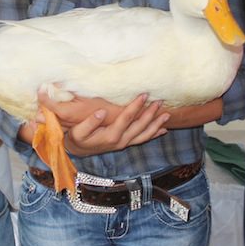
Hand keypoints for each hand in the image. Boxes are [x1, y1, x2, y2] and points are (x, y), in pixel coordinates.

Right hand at [56, 94, 170, 156]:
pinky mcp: (125, 143)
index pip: (127, 118)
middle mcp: (120, 141)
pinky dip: (154, 134)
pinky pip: (142, 139)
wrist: (78, 151)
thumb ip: (89, 123)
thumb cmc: (78, 138)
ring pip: (144, 134)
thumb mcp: (78, 132)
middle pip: (140, 126)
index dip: (136, 106)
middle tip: (159, 101)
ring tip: (167, 115)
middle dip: (151, 113)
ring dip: (156, 124)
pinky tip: (163, 129)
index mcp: (110, 136)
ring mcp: (124, 143)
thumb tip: (101, 112)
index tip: (144, 94)